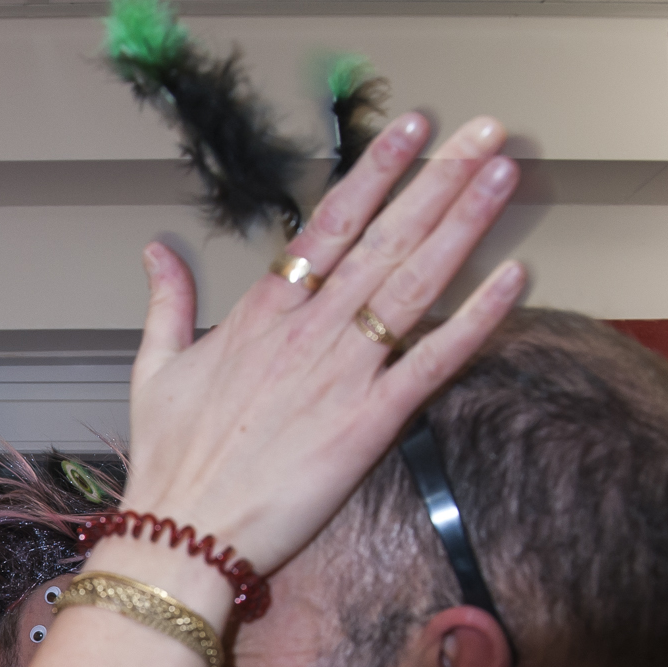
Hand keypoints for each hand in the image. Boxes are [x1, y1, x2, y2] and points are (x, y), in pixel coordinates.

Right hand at [104, 111, 523, 617]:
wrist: (182, 536)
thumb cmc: (170, 461)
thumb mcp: (155, 368)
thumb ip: (167, 302)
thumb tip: (156, 250)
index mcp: (260, 314)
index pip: (329, 225)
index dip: (376, 173)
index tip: (414, 130)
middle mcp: (308, 331)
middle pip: (386, 239)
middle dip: (440, 180)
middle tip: (486, 132)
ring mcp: (341, 374)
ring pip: (414, 284)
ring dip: (465, 225)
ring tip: (504, 175)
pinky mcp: (368, 424)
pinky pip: (431, 361)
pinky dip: (475, 320)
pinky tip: (512, 279)